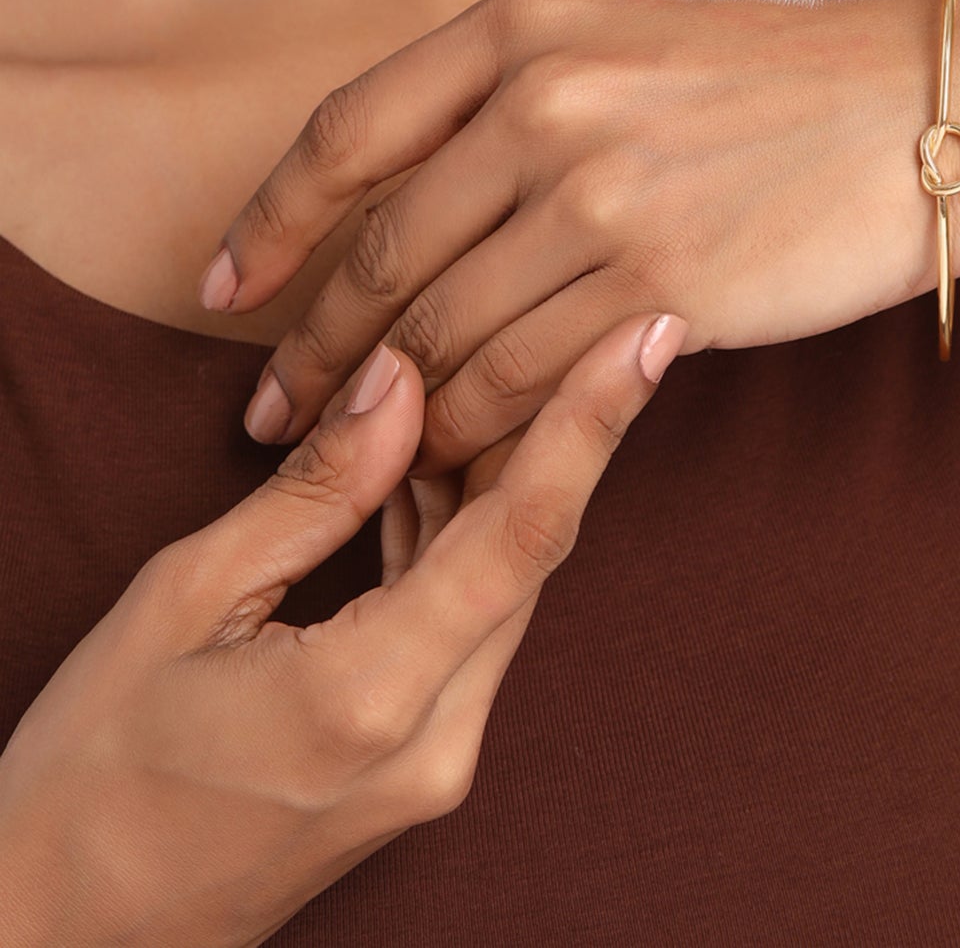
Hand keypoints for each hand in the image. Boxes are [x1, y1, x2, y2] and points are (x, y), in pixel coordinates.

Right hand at [0, 312, 685, 947]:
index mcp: (373, 696)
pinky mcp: (423, 769)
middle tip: (551, 317)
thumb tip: (403, 381)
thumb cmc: (92, 770)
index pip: (523, 531)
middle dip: (547, 427)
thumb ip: (315, 490)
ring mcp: (438, 768)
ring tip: (474, 376)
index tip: (652, 334)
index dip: (596, 419)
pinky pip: (468, 629)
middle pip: (529, 551)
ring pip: (504, 587)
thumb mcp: (183, 600)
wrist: (63, 934)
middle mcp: (438, 742)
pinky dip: (456, 544)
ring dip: (493, 481)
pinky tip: (421, 473)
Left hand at [204, 0, 959, 473]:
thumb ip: (515, 82)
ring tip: (366, 459)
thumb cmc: (782, 68)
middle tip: (268, 416)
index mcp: (524, 23)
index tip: (224, 290)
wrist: (930, 105)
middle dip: (313, 354)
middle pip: (383, 258)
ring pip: (446, 338)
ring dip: (395, 414)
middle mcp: (545, 102)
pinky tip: (462, 465)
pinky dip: (477, 438)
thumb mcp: (630, 23)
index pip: (347, 134)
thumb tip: (411, 188)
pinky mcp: (661, 291)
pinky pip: (522, 388)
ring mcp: (602, 197)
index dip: (270, 224)